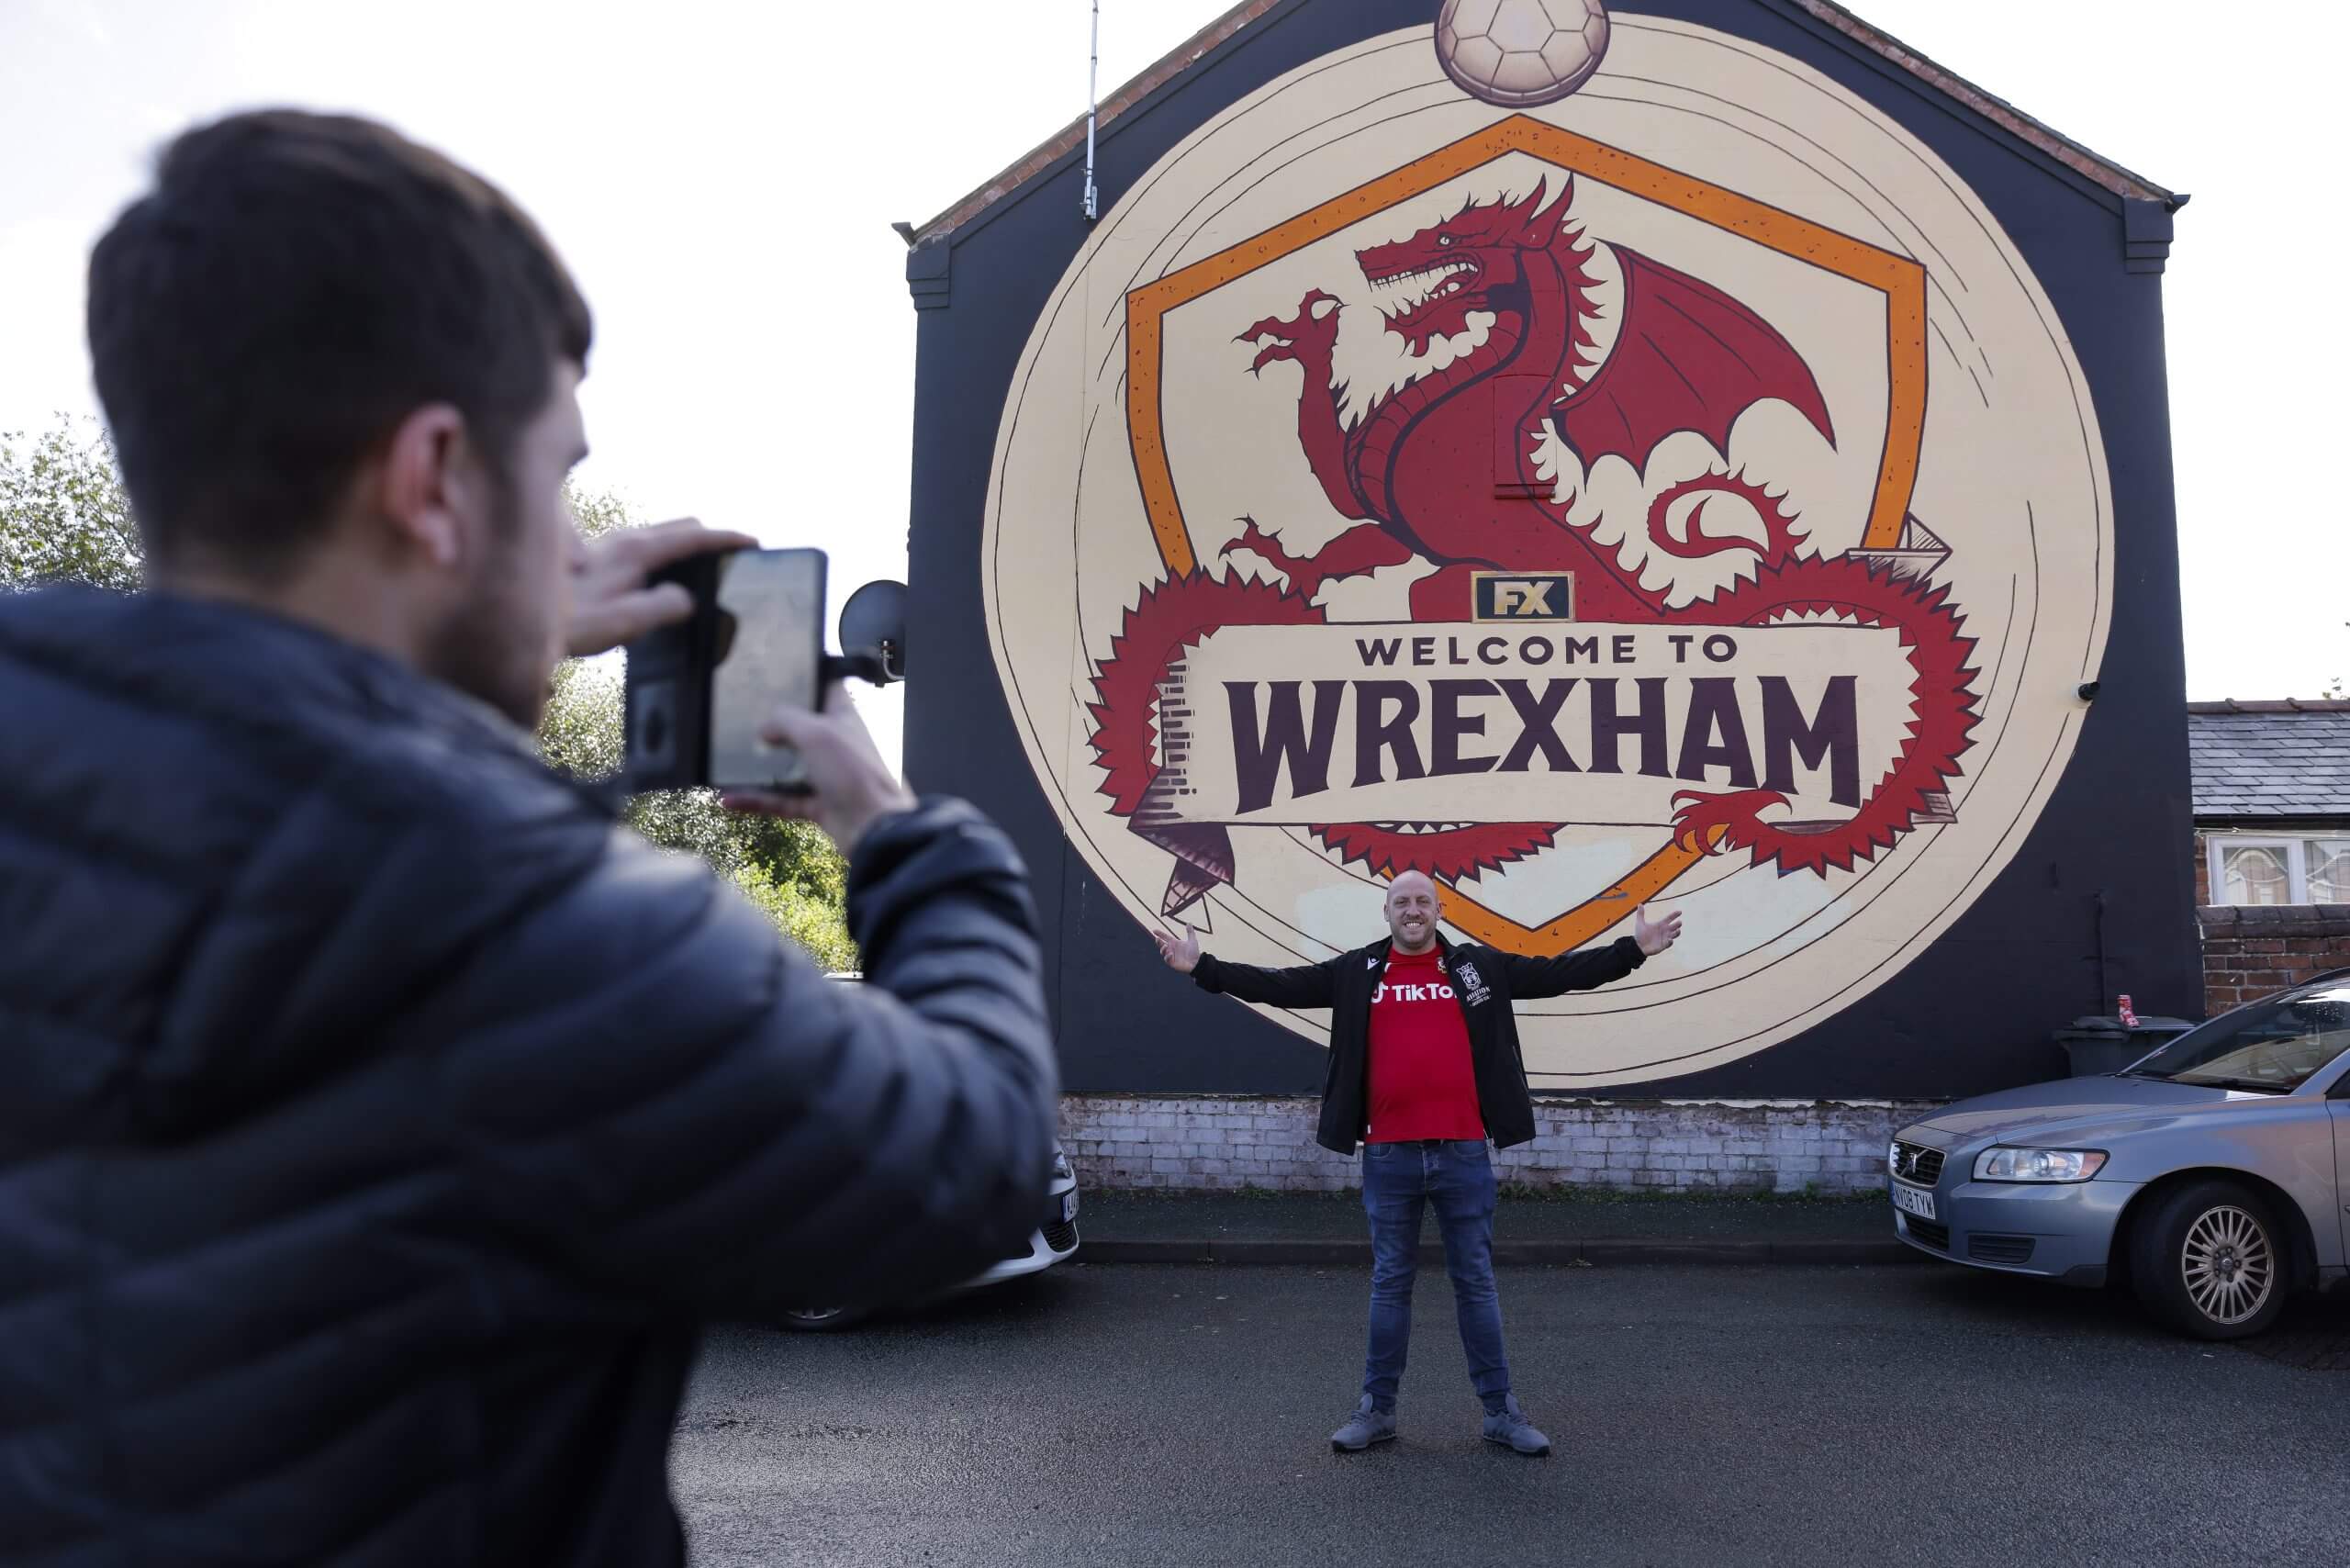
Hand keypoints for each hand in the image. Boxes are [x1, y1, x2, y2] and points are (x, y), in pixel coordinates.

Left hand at [565, 516, 758, 657]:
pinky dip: (665, 554)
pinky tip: (658, 577)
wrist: (506, 615)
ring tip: (704, 565)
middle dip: (711, 537)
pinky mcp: (594, 559)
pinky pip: (643, 546)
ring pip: (659, 534)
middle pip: (679, 527)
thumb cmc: (562, 624)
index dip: (727, 540)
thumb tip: (688, 599)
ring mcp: (607, 547)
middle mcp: (622, 542)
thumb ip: (662, 607)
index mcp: (634, 552)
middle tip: (734, 555)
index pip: (693, 537)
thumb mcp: (621, 624)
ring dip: (686, 544)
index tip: (753, 542)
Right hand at [721, 682, 916, 855]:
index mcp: (843, 718)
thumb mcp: (817, 733)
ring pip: (786, 768)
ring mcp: (826, 777)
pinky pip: (780, 801)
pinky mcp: (817, 806)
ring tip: (726, 761)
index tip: (779, 673)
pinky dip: (756, 800)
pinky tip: (729, 799)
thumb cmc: (854, 772)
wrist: (874, 829)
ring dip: (758, 768)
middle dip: (773, 727)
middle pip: (800, 730)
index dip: (806, 678)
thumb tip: (764, 728)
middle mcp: (835, 745)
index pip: (826, 689)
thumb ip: (786, 721)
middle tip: (740, 719)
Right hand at [1154, 923, 1200, 973]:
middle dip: (1158, 941)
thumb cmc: (1194, 952)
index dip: (1160, 933)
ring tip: (1165, 946)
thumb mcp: (1192, 940)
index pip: (1165, 937)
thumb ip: (1190, 931)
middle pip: (1161, 944)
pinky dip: (1167, 956)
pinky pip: (1167, 960)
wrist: (1197, 962)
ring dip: (1162, 949)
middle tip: (1157, 938)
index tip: (1154, 930)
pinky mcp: (1172, 963)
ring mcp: (1171, 956)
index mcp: (1174, 943)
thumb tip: (1189, 922)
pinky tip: (1171, 954)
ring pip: (1162, 952)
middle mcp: (1171, 949)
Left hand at [1634, 904, 1681, 956]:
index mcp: (1660, 924)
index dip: (1674, 915)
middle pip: (1674, 926)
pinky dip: (1670, 941)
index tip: (1680, 911)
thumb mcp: (1640, 923)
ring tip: (1678, 930)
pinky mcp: (1663, 945)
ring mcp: (1665, 938)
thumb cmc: (1640, 934)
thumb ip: (1640, 914)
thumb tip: (1640, 904)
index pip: (1669, 918)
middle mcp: (1664, 931)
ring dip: (1677, 932)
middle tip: (1679, 922)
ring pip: (1674, 934)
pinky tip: (1670, 940)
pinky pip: (1669, 943)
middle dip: (1678, 924)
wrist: (1638, 946)